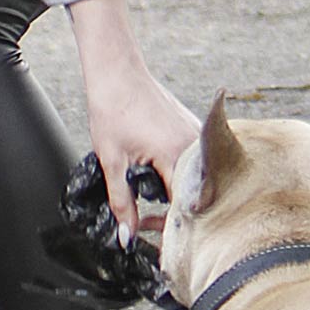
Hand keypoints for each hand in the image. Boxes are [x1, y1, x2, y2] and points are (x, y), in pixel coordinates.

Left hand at [67, 0, 199, 243]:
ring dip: (176, 193)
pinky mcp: (195, 129)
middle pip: (193, 196)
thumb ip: (122, 203)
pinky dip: (180, 174)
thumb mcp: (111, 161)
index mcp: (177, 155)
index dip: (168, 226)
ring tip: (149, 198)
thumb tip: (126, 237)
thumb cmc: (112, 109)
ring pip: (195, 180)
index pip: (184, 207)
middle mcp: (196, 146)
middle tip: (146, 223)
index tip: (151, 235)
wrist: (116, 71)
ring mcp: (198, 136)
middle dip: (172, 213)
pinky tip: (159, 175)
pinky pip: (195, 163)